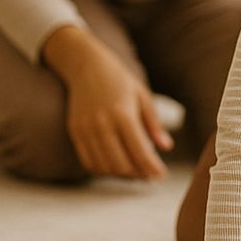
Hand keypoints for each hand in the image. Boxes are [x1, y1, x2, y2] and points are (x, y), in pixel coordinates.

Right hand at [43, 26, 172, 178]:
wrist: (86, 66)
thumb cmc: (119, 80)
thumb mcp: (142, 96)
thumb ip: (153, 124)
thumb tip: (166, 147)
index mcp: (123, 114)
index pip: (139, 151)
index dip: (152, 168)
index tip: (161, 175)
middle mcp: (103, 124)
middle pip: (121, 164)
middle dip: (138, 174)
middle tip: (149, 174)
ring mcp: (86, 130)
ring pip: (104, 167)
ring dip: (121, 174)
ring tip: (135, 171)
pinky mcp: (75, 132)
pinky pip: (88, 162)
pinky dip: (103, 169)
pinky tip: (115, 165)